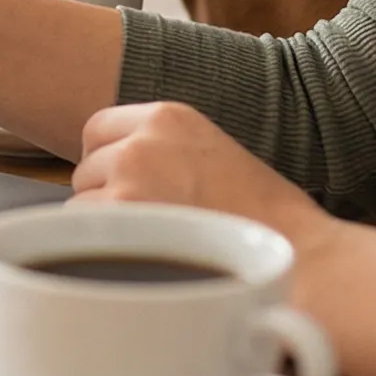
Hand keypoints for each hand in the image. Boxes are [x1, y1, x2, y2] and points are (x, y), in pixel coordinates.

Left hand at [71, 102, 332, 250]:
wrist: (296, 254)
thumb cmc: (263, 217)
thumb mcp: (210, 155)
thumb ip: (162, 153)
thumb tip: (109, 174)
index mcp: (168, 115)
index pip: (97, 129)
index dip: (106, 162)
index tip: (127, 187)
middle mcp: (143, 138)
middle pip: (85, 167)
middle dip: (104, 196)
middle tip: (148, 224)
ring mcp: (129, 175)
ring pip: (80, 202)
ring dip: (103, 226)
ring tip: (153, 244)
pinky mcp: (123, 216)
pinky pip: (82, 234)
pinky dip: (102, 251)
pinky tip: (143, 260)